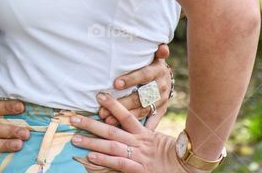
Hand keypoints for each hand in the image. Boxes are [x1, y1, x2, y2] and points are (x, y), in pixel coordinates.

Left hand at [70, 94, 201, 172]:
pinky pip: (120, 164)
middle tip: (73, 119)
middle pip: (112, 130)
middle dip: (91, 124)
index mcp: (144, 133)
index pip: (126, 115)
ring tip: (76, 138)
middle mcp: (139, 142)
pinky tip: (91, 158)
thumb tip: (121, 120)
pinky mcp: (140, 170)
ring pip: (112, 146)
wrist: (187, 168)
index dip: (112, 105)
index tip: (98, 96)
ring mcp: (139, 156)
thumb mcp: (156, 140)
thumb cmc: (172, 154)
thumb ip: (140, 131)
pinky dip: (105, 161)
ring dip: (92, 142)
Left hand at [99, 44, 171, 129]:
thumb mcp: (155, 57)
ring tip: (107, 119)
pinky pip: (151, 122)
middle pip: (141, 97)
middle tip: (103, 108)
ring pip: (142, 110)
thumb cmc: (152, 64)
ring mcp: (161, 101)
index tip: (115, 84)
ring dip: (124, 117)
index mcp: (158, 72)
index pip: (144, 75)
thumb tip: (162, 45)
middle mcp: (161, 88)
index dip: (130, 79)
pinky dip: (138, 127)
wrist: (167, 78)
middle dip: (122, 103)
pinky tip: (123, 131)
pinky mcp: (161, 112)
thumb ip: (157, 52)